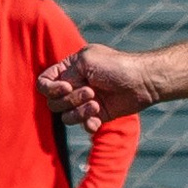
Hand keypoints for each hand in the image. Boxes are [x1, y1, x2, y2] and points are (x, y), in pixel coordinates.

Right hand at [40, 45, 161, 130]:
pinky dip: (88, 124)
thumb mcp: (86, 61)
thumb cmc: (116, 66)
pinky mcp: (97, 115)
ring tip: (96, 105)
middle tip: (91, 92)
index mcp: (69, 69)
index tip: (66, 87)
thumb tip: (59, 90)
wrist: (142, 81)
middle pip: (53, 102)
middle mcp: (74, 86)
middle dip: (70, 100)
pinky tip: (97, 120)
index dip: (50, 89)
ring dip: (79, 113)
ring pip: (66, 116)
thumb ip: (66, 74)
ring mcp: (85, 102)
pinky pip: (83, 125)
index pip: (44, 83)